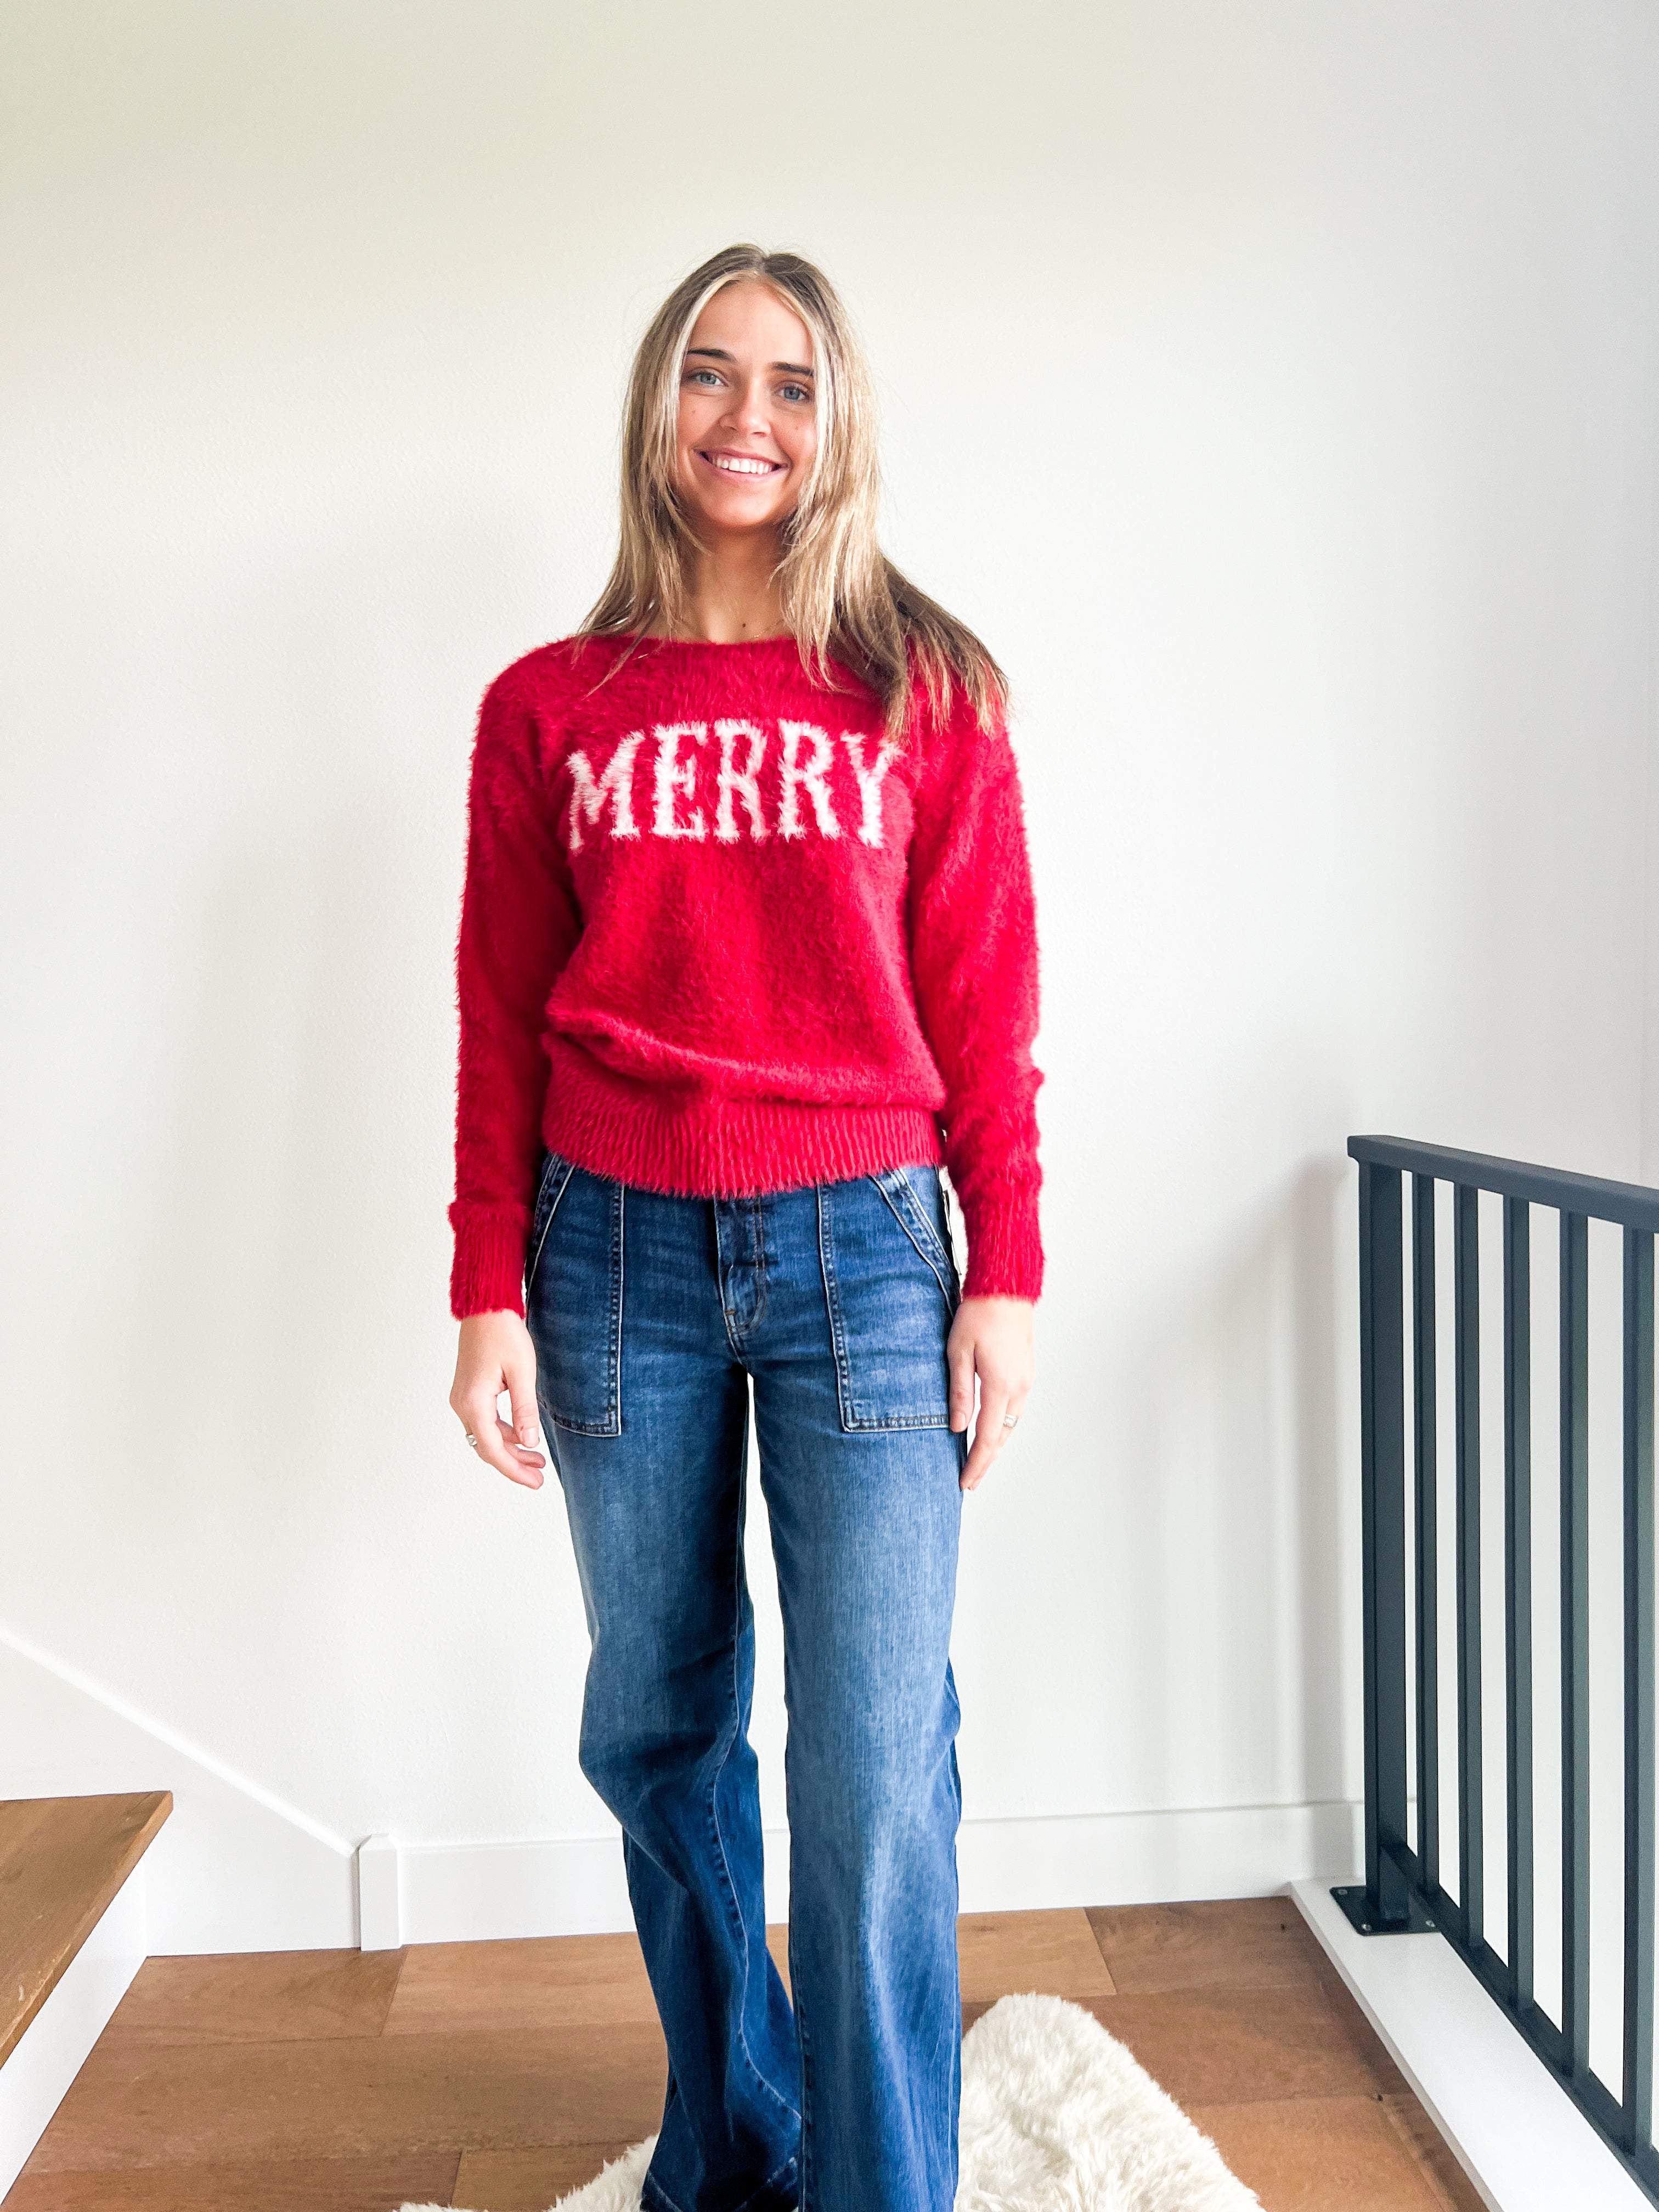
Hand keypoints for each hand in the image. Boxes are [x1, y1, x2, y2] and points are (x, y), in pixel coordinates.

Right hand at [450, 1311, 548, 1488]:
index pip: (493, 1449)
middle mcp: (463, 1404)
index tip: (534, 1482)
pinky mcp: (469, 1391)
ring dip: (510, 1449)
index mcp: (474, 1402)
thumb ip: (525, 1410)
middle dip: (513, 1464)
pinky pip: (485, 1421)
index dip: (514, 1470)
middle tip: (539, 1478)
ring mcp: (463, 1398)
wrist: (486, 1307)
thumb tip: (530, 1443)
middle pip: (487, 1447)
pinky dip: (504, 1433)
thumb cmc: (504, 1333)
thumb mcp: (522, 1372)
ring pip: (486, 1435)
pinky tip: (523, 1437)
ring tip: (537, 1460)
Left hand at [947, 1295, 1034, 1491]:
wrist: (1005, 1289)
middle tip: (971, 1481)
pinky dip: (1003, 1426)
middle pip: (1003, 1436)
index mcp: (1000, 1384)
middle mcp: (1019, 1387)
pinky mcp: (1027, 1372)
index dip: (976, 1463)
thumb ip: (959, 1392)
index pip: (987, 1436)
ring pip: (1011, 1424)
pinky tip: (992, 1430)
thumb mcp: (958, 1352)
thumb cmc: (978, 1315)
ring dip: (996, 1445)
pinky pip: (1016, 1409)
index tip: (965, 1482)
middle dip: (986, 1461)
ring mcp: (1026, 1380)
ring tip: (979, 1462)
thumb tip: (958, 1428)